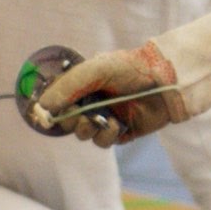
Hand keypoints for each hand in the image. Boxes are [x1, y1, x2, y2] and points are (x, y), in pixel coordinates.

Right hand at [32, 6, 210, 150]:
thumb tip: (42, 108)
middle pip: (70, 122)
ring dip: (89, 131)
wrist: (167, 80)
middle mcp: (95, 101)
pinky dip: (107, 137)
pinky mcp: (125, 131)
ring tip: (101, 121)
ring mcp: (109, 116)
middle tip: (80, 117)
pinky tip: (116, 126)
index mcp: (85, 84)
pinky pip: (106, 142)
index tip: (49, 114)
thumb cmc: (132, 67)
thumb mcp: (96, 69)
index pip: (59, 102)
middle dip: (71, 122)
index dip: (53, 110)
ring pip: (86, 135)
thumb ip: (67, 86)